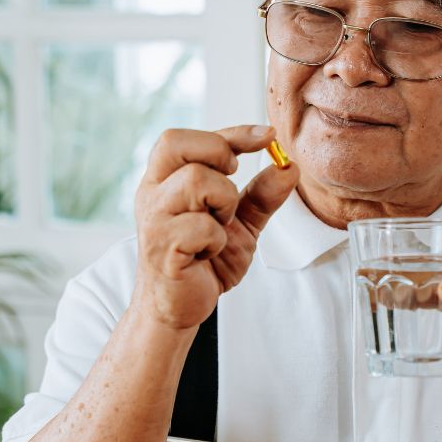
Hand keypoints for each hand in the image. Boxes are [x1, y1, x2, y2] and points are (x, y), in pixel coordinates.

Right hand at [132, 125, 298, 330]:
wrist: (181, 308)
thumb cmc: (203, 261)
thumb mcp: (240, 222)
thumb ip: (262, 195)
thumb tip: (288, 166)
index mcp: (166, 179)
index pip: (194, 138)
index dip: (234, 133)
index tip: (269, 136)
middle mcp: (153, 192)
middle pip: (178, 144)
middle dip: (219, 156)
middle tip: (231, 183)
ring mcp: (153, 218)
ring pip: (196, 180)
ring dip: (224, 203)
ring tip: (218, 228)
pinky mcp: (161, 246)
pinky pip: (201, 226)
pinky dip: (216, 240)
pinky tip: (207, 254)